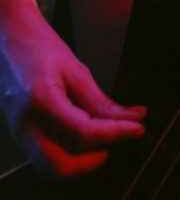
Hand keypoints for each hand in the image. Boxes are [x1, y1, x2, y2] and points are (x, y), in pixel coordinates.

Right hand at [0, 10, 145, 178]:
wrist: (9, 40)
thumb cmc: (40, 46)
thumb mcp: (75, 68)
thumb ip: (100, 100)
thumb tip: (130, 117)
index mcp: (42, 99)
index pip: (84, 131)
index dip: (115, 133)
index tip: (138, 128)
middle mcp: (26, 124)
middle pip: (62, 165)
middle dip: (95, 159)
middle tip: (118, 138)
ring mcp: (19, 134)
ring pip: (51, 168)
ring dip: (81, 162)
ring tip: (104, 140)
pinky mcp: (21, 136)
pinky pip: (45, 158)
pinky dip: (69, 156)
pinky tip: (86, 140)